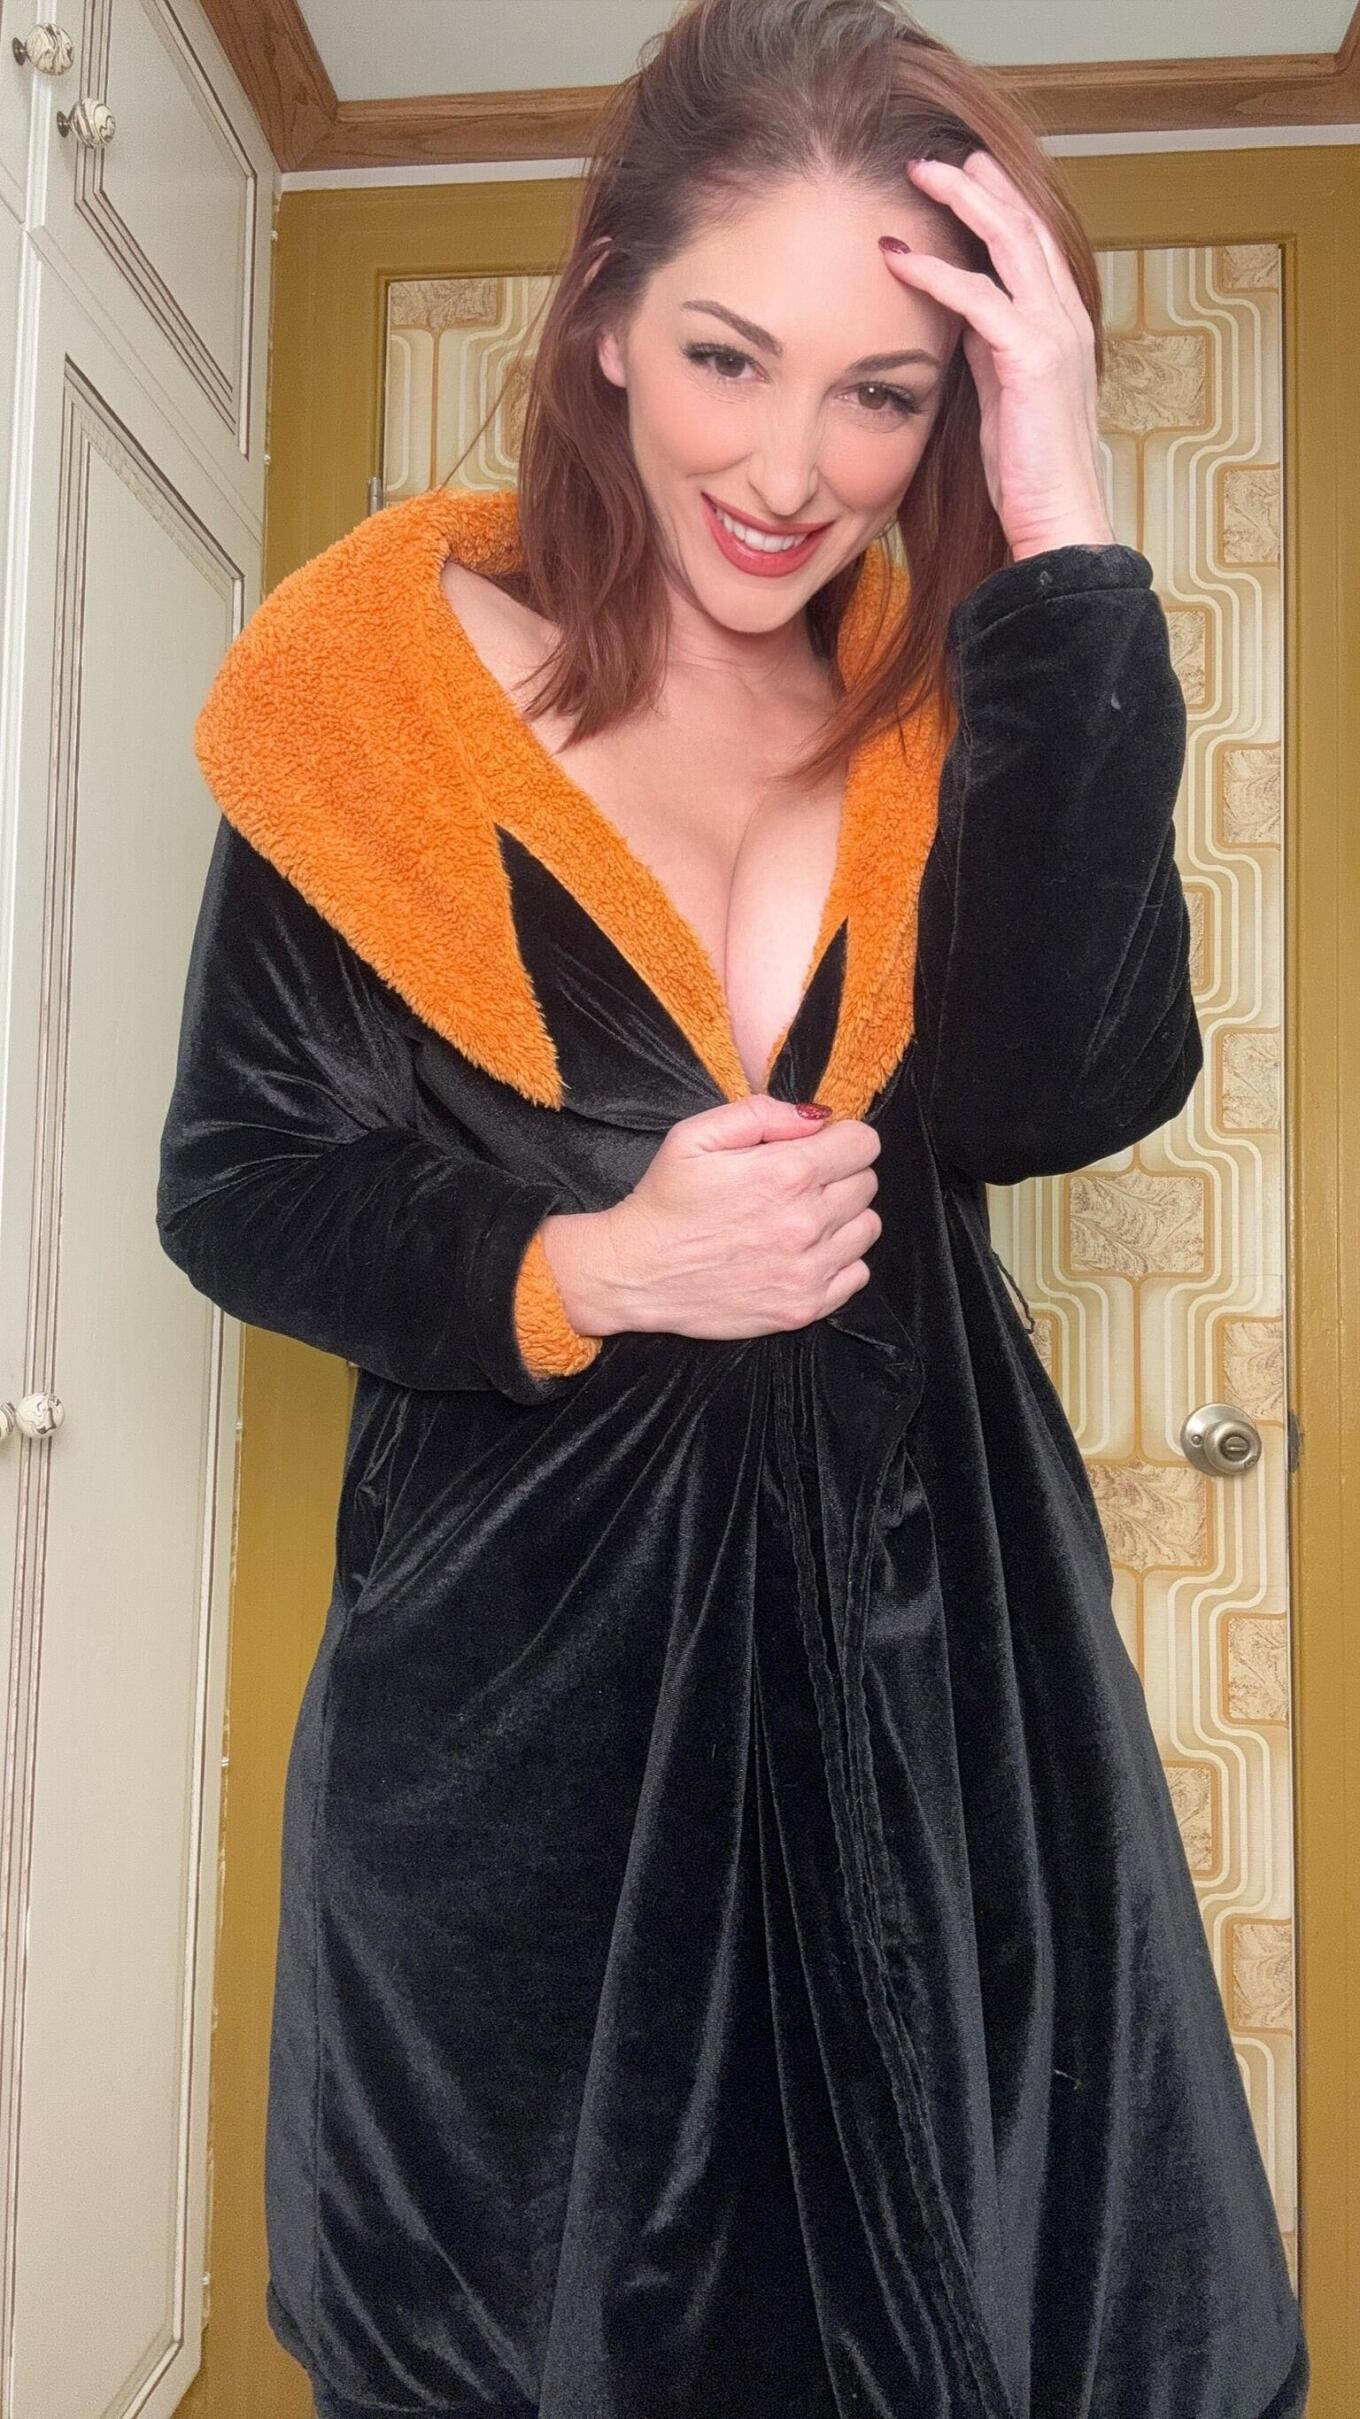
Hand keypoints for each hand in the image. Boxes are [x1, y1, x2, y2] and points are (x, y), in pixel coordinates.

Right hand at [539, 1094, 881, 1342]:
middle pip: (866, 1184)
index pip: (864, 1144)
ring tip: (801, 1218)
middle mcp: (806, 1222)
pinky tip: (802, 1253)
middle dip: (840, 1175)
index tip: (817, 1147)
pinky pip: (856, 1275)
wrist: (634, 1273)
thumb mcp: (696, 1134)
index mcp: (786, 1173)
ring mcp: (808, 1270)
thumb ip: (762, 1112)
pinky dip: (839, 1261)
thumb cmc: (664, 1200)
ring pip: (867, 1228)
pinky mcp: (803, 1307)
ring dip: (843, 1218)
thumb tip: (818, 1118)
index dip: (841, 1139)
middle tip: (799, 1184)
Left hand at [880, 150, 1114, 561]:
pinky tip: (900, 258)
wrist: (1058, 520)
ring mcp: (1053, 334)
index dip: (998, 203)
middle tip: (936, 155)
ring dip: (961, 203)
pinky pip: (978, 298)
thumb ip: (988, 350)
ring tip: (919, 174)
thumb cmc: (1028, 472)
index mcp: (1059, 326)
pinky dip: (936, 273)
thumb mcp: (1003, 397)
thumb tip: (958, 318)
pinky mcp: (1031, 358)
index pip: (1031, 244)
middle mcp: (1064, 318)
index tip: (963, 173)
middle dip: (980, 183)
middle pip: (1023, 226)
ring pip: (1009, 242)